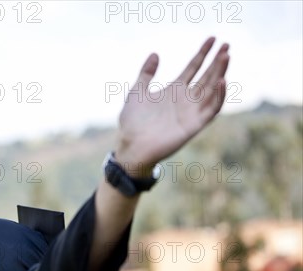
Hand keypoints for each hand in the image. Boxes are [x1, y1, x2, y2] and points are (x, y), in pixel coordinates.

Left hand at [115, 37, 229, 174]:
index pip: (194, 67)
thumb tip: (155, 54)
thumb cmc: (133, 121)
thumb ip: (146, 73)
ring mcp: (192, 112)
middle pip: (207, 76)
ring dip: (220, 73)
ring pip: (212, 89)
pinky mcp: (195, 125)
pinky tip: (221, 81)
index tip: (213, 38)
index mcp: (175, 90)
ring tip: (226, 56)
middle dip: (218, 61)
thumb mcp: (137, 92)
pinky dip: (219, 96)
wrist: (131, 145)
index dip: (203, 53)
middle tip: (227, 44)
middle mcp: (186, 100)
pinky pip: (212, 109)